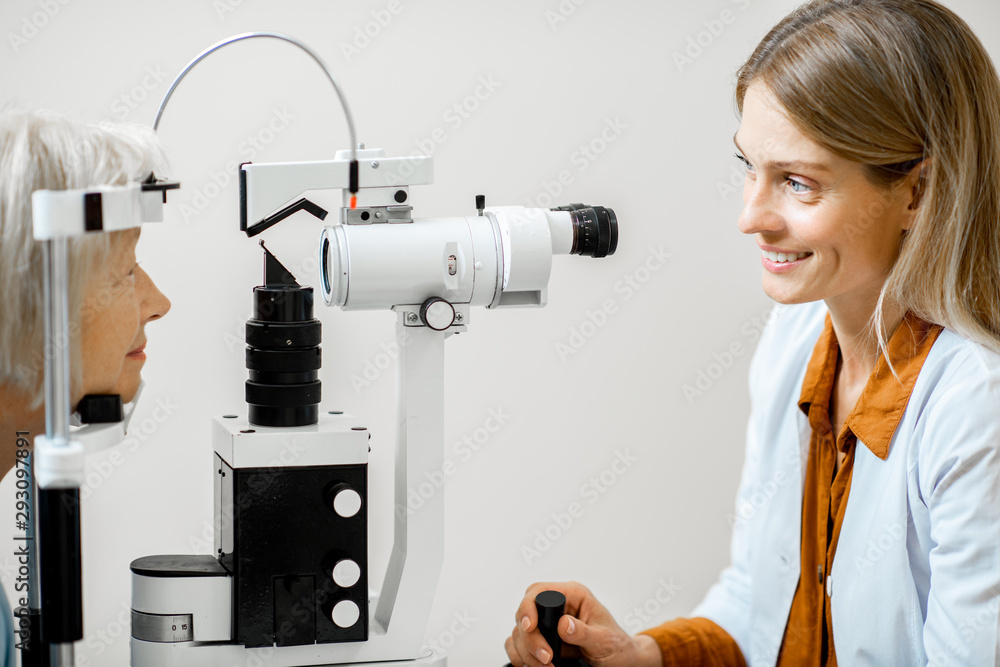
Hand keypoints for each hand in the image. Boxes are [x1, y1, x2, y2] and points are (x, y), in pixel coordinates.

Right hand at [504, 581, 662, 666]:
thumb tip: (564, 624)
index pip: (539, 591)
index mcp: (573, 595)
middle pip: (526, 613)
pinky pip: (519, 643)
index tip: (530, 628)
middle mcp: (557, 605)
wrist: (621, 661)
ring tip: (546, 665)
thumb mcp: (605, 639)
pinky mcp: (542, 638)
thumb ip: (584, 632)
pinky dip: (521, 656)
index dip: (529, 607)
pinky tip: (534, 664)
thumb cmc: (617, 646)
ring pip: (520, 631)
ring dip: (526, 651)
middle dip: (530, 638)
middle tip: (546, 658)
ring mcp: (548, 622)